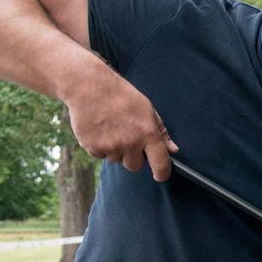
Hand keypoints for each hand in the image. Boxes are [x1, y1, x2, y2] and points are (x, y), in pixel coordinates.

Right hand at [64, 63, 177, 180]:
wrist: (88, 86)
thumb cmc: (121, 96)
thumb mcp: (147, 109)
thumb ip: (160, 131)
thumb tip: (173, 150)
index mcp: (148, 133)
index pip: (161, 164)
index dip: (162, 173)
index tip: (160, 175)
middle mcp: (130, 143)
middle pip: (135, 166)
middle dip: (133, 156)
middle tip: (127, 137)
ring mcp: (110, 146)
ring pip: (117, 160)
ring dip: (116, 151)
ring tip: (111, 128)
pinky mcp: (92, 147)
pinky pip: (100, 156)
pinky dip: (100, 146)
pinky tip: (99, 129)